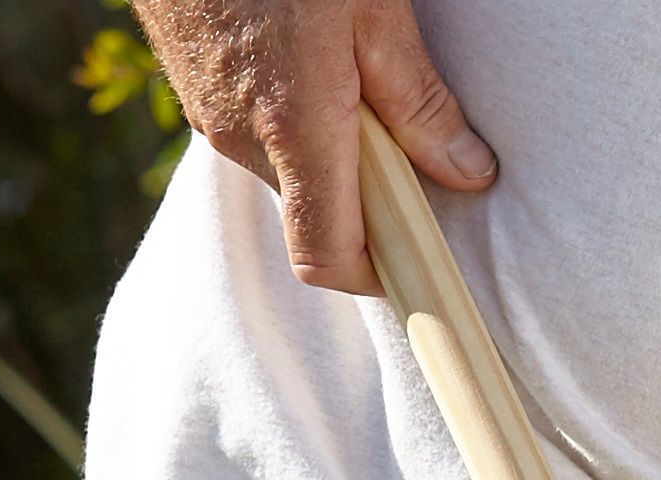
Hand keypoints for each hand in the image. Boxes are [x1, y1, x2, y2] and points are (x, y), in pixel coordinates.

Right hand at [132, 0, 493, 292]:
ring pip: (284, 170)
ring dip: (325, 151)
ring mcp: (206, 114)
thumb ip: (419, 101)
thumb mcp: (374, 9)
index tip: (415, 252)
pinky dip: (289, 120)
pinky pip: (252, 132)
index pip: (327, 258)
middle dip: (362, 196)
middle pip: (313, 214)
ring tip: (348, 79)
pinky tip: (306, 59)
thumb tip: (469, 172)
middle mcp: (241, 135)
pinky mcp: (191, 88)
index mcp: (294, 129)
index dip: (376, 273)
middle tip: (398, 137)